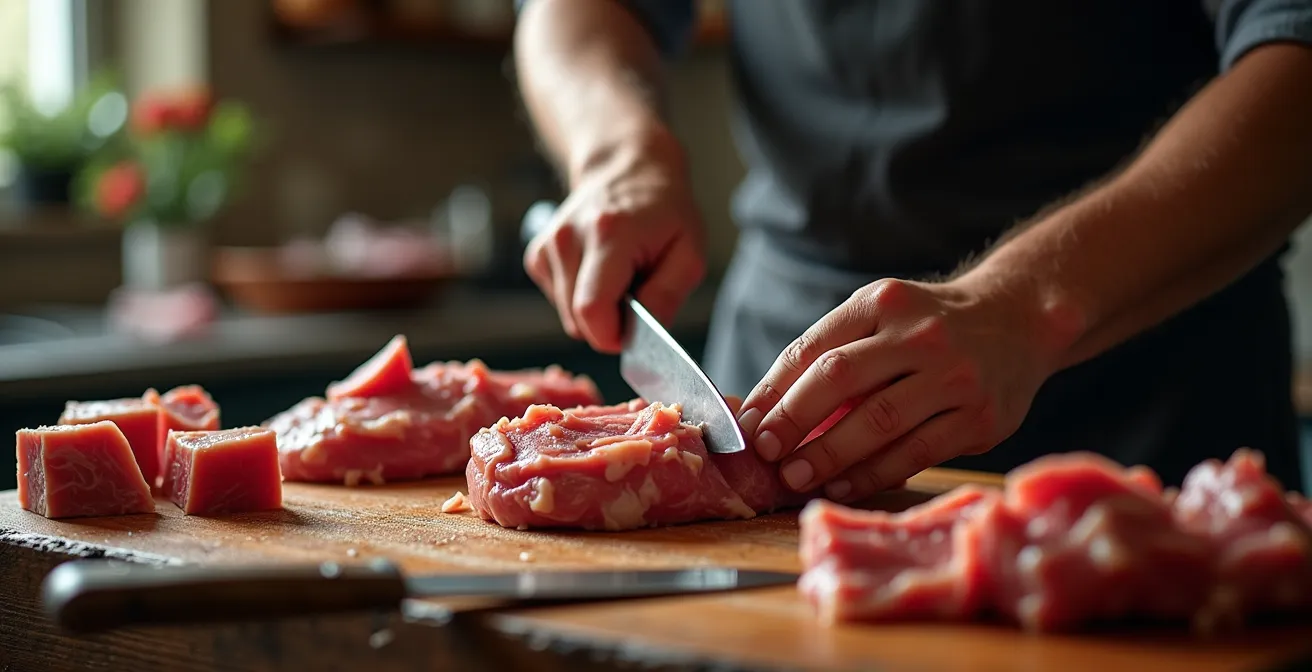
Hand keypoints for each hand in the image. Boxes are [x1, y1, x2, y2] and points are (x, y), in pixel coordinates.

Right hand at [523, 126, 705, 352]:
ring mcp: (548, 245)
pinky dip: (582, 298)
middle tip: (636, 294)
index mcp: (608, 235)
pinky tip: (599, 272)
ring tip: (620, 277)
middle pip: (578, 321)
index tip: (635, 329)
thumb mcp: (689, 254)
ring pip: (568, 316)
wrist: (628, 168)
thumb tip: (639, 339)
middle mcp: (568, 238)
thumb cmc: (664, 212)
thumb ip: (666, 298)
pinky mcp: (538, 254)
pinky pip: (560, 302)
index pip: (592, 311)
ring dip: (598, 311)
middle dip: (610, 324)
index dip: (614, 335)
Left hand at [736, 277, 1064, 501]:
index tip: (748, 423)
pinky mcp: (979, 419)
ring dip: (829, 456)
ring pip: (877, 423)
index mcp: (883, 302)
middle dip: (793, 421)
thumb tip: (764, 411)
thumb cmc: (928, 327)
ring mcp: (954, 376)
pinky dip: (872, 474)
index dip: (774, 389)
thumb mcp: (882, 315)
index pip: (814, 347)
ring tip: (795, 476)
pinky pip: (914, 453)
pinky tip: (843, 485)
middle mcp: (919, 334)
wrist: (1018, 321)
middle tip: (764, 453)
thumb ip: (832, 352)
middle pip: (840, 379)